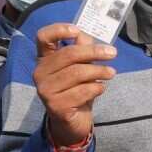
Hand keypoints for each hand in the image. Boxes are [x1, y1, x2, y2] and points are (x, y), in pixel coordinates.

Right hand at [33, 24, 116, 147]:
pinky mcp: (55, 106)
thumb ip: (81, 48)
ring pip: (77, 73)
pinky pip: (81, 91)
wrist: (71, 122)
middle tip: (112, 53)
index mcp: (44, 59)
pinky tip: (100, 88)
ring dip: (99, 71)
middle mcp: (40, 73)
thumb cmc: (76, 89)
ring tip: (111, 73)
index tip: (77, 30)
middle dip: (94, 52)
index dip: (58, 30)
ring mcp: (45, 90)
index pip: (43, 37)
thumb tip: (84, 33)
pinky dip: (96, 88)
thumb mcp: (80, 66)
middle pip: (68, 54)